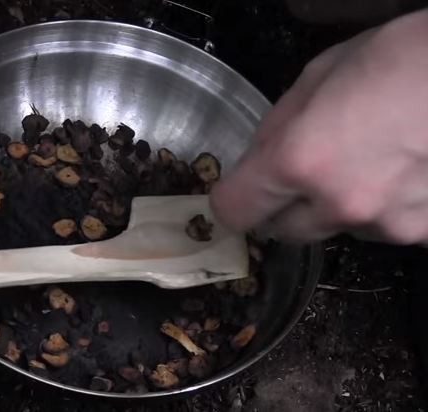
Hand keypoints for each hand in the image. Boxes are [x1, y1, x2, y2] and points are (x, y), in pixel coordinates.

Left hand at [211, 9, 427, 243]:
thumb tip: (257, 160)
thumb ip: (277, 126)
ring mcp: (388, 224)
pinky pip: (383, 227)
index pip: (236, 209)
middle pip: (283, 231)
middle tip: (303, 172)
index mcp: (301, 159)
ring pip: (336, 229)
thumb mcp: (320, 74)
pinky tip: (402, 170)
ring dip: (336, 205)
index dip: (231, 200)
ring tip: (369, 158)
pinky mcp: (425, 233)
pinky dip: (382, 208)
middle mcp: (341, 203)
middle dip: (283, 206)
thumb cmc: (405, 57)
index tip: (237, 192)